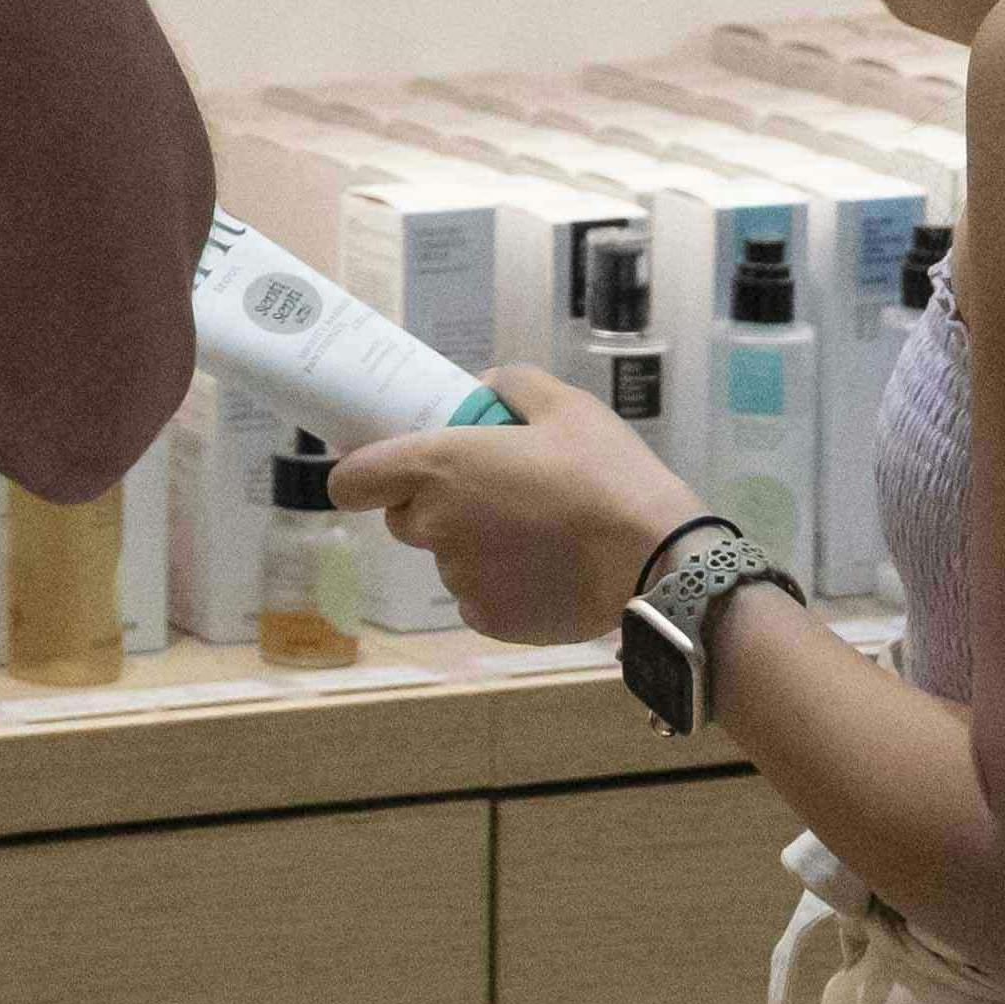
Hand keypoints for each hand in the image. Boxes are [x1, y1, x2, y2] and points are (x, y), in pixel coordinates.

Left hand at [334, 372, 718, 645]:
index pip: (352, 481)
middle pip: (404, 518)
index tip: (387, 468)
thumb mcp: (564, 404)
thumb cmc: (605, 472)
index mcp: (440, 468)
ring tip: (534, 530)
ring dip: (472, 543)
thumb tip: (483, 385)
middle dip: (433, 503)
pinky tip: (544, 567)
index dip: (362, 474)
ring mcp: (460, 580)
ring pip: (447, 556)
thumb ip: (510, 383)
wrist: (652, 560)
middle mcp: (436, 528)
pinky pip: (475, 595)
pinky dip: (498, 582)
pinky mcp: (487, 620)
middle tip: (491, 490)